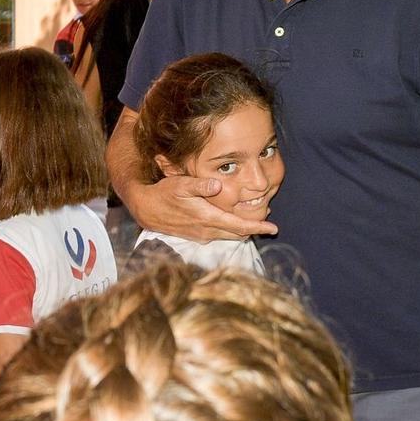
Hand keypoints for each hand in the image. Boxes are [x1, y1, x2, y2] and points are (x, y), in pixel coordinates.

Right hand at [125, 172, 276, 241]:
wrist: (146, 210)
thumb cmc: (164, 194)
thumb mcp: (181, 184)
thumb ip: (200, 185)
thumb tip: (217, 184)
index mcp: (207, 218)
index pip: (238, 226)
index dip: (257, 227)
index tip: (273, 228)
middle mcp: (207, 230)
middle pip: (237, 234)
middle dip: (254, 230)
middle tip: (269, 225)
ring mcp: (202, 236)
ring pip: (229, 236)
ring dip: (242, 231)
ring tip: (255, 223)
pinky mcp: (197, 237)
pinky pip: (220, 236)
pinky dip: (230, 231)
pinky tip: (233, 223)